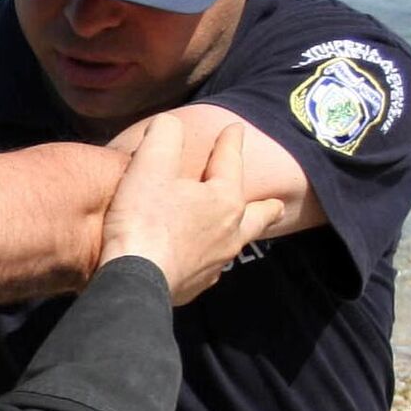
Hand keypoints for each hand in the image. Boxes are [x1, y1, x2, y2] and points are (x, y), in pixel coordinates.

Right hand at [98, 114, 283, 304]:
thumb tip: (169, 125)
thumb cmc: (144, 219)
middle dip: (268, 207)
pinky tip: (202, 260)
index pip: (231, 161)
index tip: (235, 129)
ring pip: (237, 243)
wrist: (133, 280)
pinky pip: (211, 267)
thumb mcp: (150, 164)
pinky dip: (210, 259)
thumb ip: (165, 135)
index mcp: (225, 199)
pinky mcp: (196, 286)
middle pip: (258, 215)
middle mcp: (230, 232)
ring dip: (239, 233)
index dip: (231, 141)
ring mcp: (216, 263)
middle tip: (277, 205)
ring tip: (238, 231)